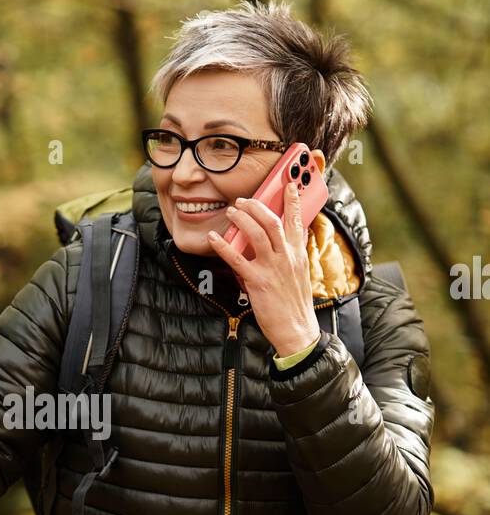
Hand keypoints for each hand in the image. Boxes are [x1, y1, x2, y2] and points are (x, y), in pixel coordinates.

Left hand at [208, 183, 320, 356]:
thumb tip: (287, 240)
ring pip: (257, 234)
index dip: (292, 201)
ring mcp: (272, 269)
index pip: (297, 221)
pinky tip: (213, 237)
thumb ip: (293, 255)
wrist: (297, 330)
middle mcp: (287, 258)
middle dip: (258, 206)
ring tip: (232, 211)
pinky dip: (223, 246)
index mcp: (298, 255)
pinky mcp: (257, 282)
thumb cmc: (295, 305)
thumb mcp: (300, 275)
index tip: (289, 184)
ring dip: (243, 219)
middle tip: (245, 200)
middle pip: (273, 222)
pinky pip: (237, 259)